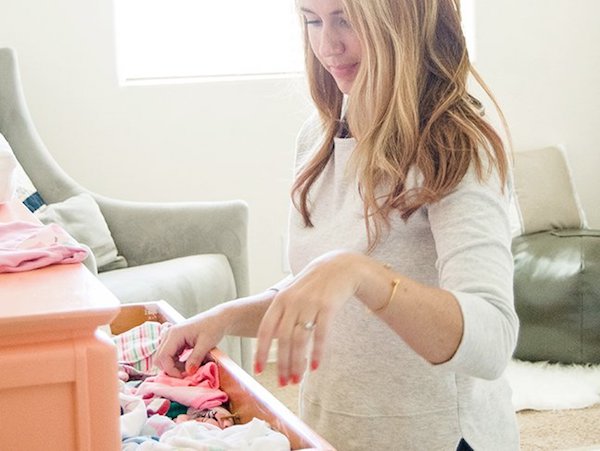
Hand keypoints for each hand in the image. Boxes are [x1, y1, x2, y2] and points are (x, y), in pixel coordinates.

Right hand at [155, 308, 226, 377]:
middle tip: (186, 373)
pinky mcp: (175, 341)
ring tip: (190, 368)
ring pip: (163, 358)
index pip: (163, 356)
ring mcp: (170, 337)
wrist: (218, 319)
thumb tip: (188, 372)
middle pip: (159, 358)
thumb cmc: (213, 327)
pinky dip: (176, 362)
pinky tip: (188, 363)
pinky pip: (170, 355)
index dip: (171, 370)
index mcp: (174, 334)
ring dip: (173, 366)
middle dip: (170, 369)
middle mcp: (169, 335)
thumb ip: (196, 358)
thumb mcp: (206, 343)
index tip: (184, 376)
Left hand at [254, 250, 361, 385]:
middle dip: (282, 364)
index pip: (265, 330)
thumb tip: (270, 341)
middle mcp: (293, 302)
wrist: (338, 266)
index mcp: (280, 300)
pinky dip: (316, 353)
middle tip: (283, 382)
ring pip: (300, 340)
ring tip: (297, 379)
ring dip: (298, 363)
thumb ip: (282, 314)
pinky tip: (315, 367)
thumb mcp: (293, 293)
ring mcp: (310, 304)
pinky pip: (320, 334)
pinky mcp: (328, 307)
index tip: (258, 370)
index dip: (260, 351)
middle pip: (283, 339)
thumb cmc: (313, 284)